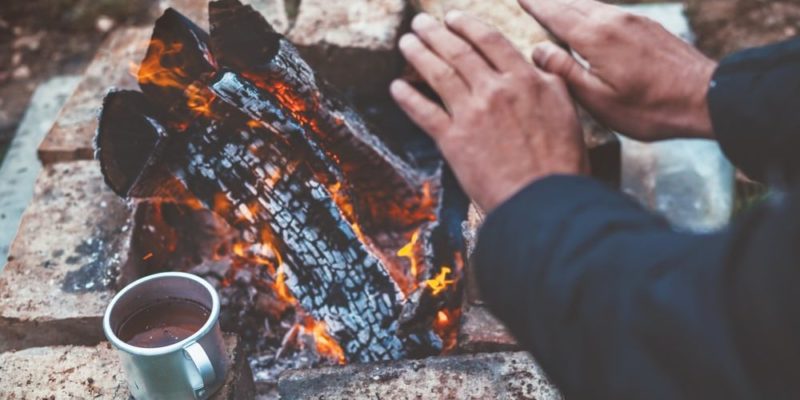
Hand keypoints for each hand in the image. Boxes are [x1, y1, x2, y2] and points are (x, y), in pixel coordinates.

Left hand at [391, 12, 587, 212]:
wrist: (544, 199)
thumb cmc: (561, 162)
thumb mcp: (567, 111)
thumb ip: (550, 83)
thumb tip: (537, 65)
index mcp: (525, 80)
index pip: (490, 40)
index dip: (468, 25)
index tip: (453, 18)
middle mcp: (495, 89)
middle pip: (458, 51)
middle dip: (435, 33)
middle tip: (420, 23)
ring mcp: (471, 113)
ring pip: (438, 74)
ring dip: (418, 54)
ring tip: (406, 42)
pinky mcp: (453, 140)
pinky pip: (424, 112)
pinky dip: (407, 97)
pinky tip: (395, 87)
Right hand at [521, 0, 717, 140]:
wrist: (705, 99)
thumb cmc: (649, 108)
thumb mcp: (598, 100)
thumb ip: (564, 71)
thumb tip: (537, 50)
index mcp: (595, 37)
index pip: (555, 14)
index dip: (535, 4)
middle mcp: (613, 20)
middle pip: (572, 3)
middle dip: (548, 0)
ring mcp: (634, 20)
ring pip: (592, 4)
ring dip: (569, 3)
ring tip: (555, 5)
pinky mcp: (649, 27)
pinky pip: (610, 11)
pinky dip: (591, 10)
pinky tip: (589, 18)